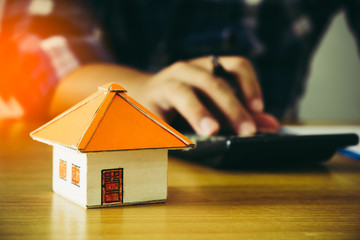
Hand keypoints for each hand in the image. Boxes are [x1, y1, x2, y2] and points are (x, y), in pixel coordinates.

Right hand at [131, 56, 278, 135]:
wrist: (138, 95)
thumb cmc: (181, 100)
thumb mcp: (211, 103)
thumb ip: (239, 113)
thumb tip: (272, 127)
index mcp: (207, 67)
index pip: (236, 66)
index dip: (250, 85)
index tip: (258, 108)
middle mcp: (187, 70)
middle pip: (213, 82)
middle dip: (232, 107)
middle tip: (246, 131)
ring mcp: (165, 83)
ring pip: (184, 92)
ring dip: (199, 111)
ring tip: (211, 130)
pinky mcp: (148, 101)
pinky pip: (159, 114)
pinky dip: (170, 128)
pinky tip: (178, 141)